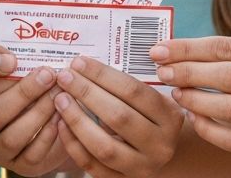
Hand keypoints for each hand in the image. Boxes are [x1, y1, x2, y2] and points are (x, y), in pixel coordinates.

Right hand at [0, 67, 70, 175]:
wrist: (52, 130)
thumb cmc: (32, 96)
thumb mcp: (18, 79)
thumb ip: (16, 66)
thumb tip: (27, 40)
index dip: (1, 76)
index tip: (23, 59)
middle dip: (24, 93)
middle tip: (48, 74)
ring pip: (13, 136)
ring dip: (39, 112)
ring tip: (59, 94)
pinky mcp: (21, 167)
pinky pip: (33, 153)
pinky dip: (49, 134)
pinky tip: (62, 116)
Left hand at [53, 56, 183, 176]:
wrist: (157, 152)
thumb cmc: (148, 117)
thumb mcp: (151, 100)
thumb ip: (127, 86)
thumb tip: (84, 67)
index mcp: (170, 118)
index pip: (134, 91)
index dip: (103, 75)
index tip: (79, 62)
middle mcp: (160, 145)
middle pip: (119, 116)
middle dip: (87, 93)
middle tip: (65, 77)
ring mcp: (142, 167)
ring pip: (104, 146)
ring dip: (77, 120)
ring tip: (60, 99)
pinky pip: (92, 165)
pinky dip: (73, 144)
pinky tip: (61, 124)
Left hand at [150, 36, 230, 156]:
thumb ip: (218, 52)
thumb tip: (167, 53)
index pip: (225, 47)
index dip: (188, 49)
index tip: (159, 50)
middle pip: (229, 76)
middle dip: (189, 73)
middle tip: (162, 72)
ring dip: (196, 100)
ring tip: (176, 93)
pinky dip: (207, 128)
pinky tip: (192, 116)